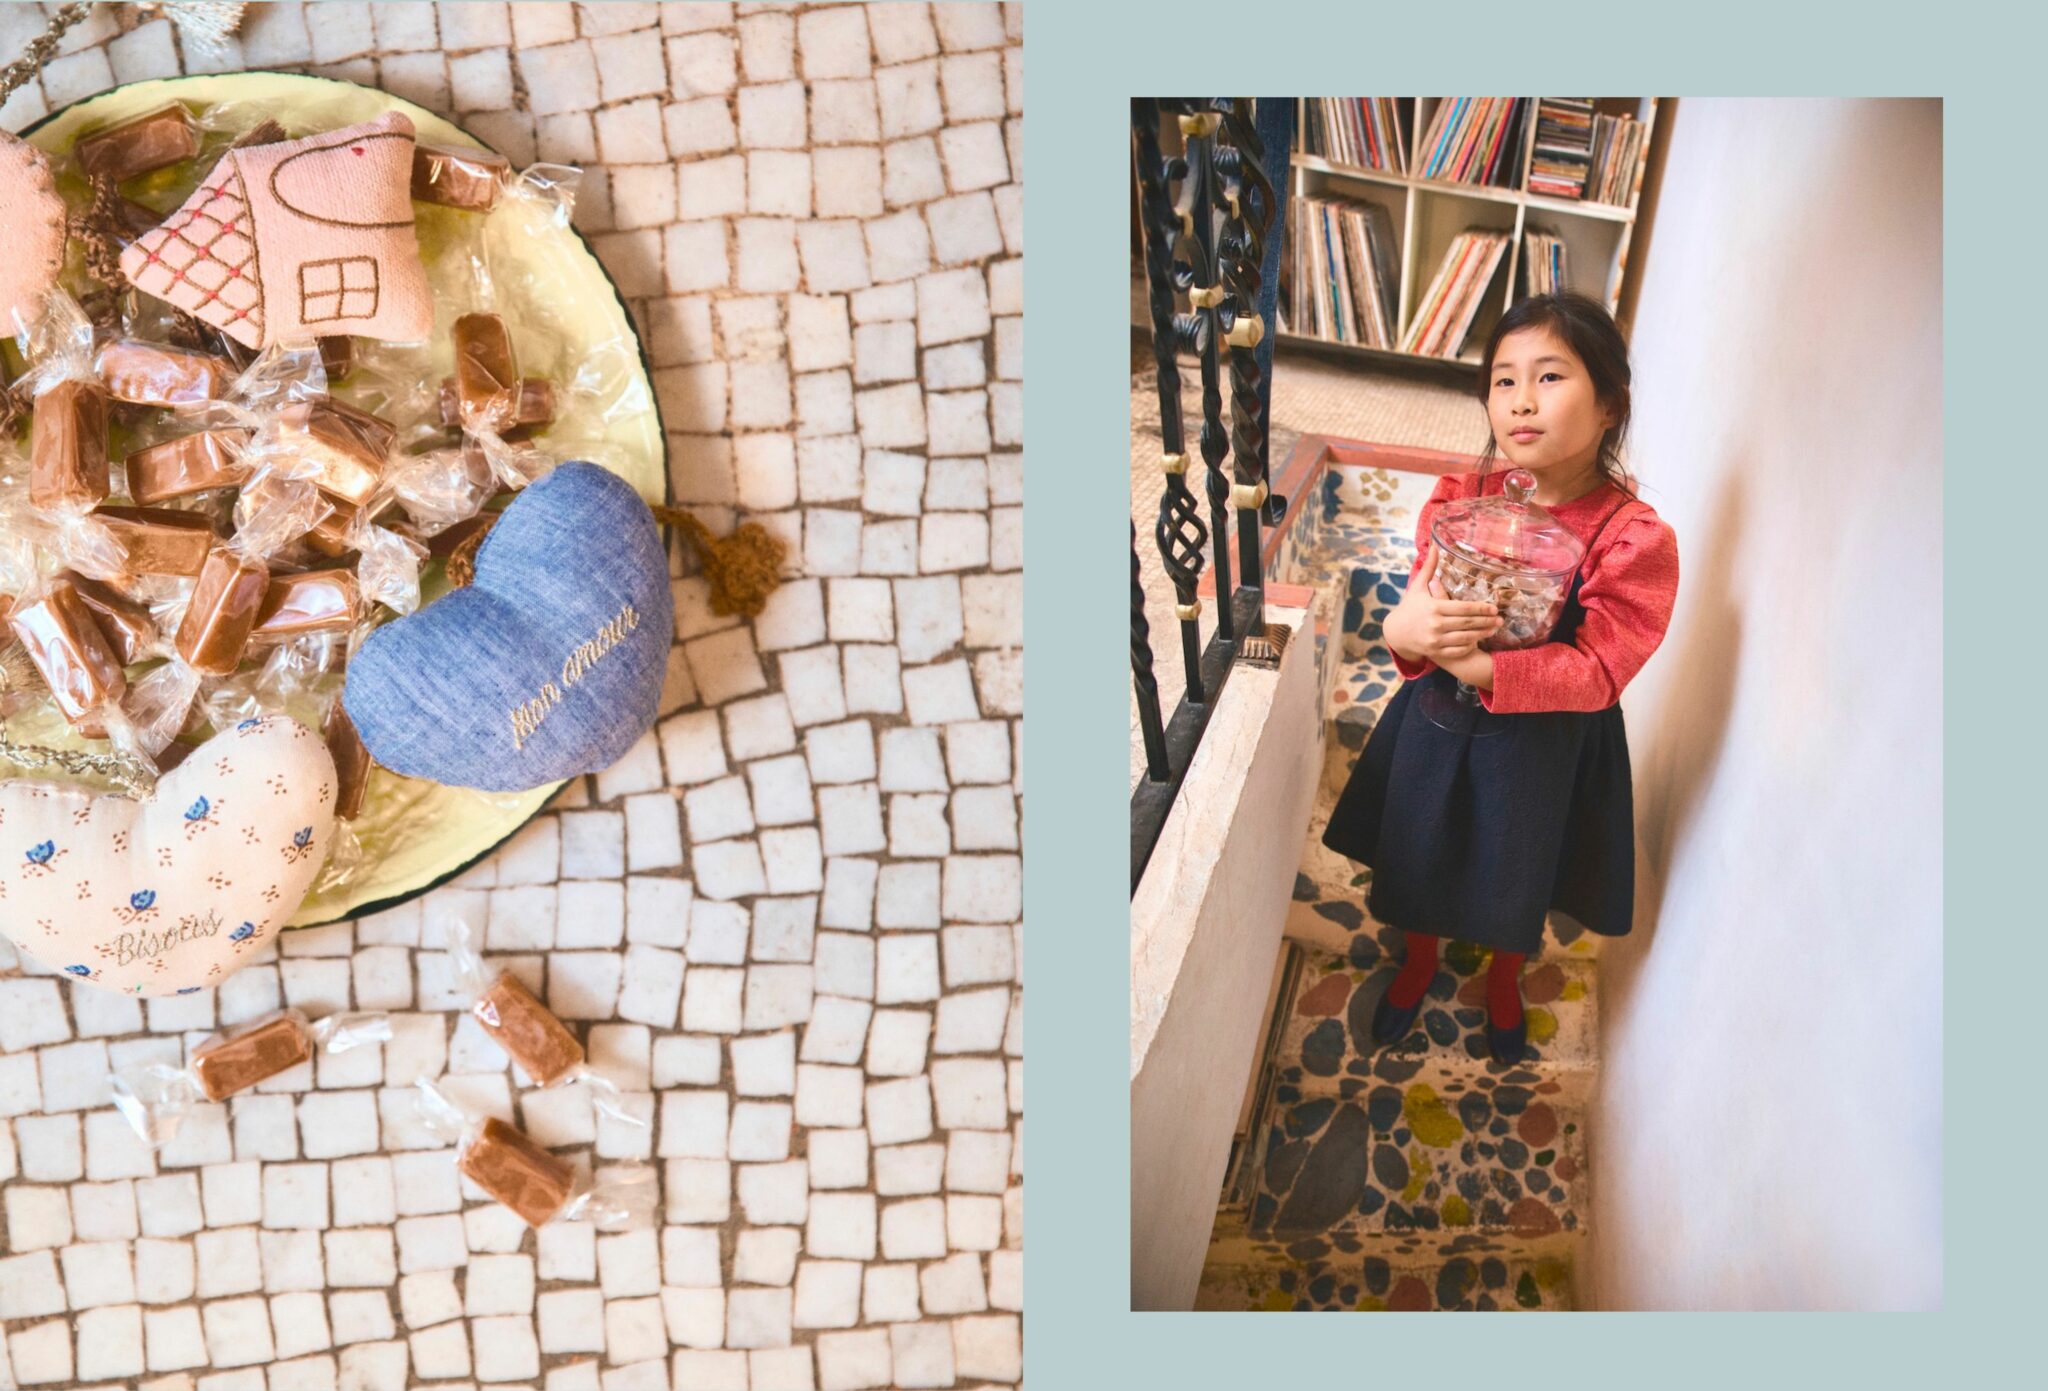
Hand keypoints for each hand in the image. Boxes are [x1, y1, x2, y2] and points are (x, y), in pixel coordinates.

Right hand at [1382, 548, 1502, 663]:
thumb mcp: (1418, 587)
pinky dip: (1470, 646)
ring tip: (1494, 629)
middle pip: (1467, 623)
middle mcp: (1435, 624)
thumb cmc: (1409, 607)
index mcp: (1434, 607)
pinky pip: (1457, 650)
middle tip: (1500, 619)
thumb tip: (1435, 546)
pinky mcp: (1435, 652)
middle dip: (1486, 621)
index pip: (1463, 608)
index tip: (1494, 608)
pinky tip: (1479, 641)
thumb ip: (1429, 568)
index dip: (1481, 608)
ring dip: (1482, 634)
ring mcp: (1435, 640)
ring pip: (1465, 638)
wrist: (1396, 632)